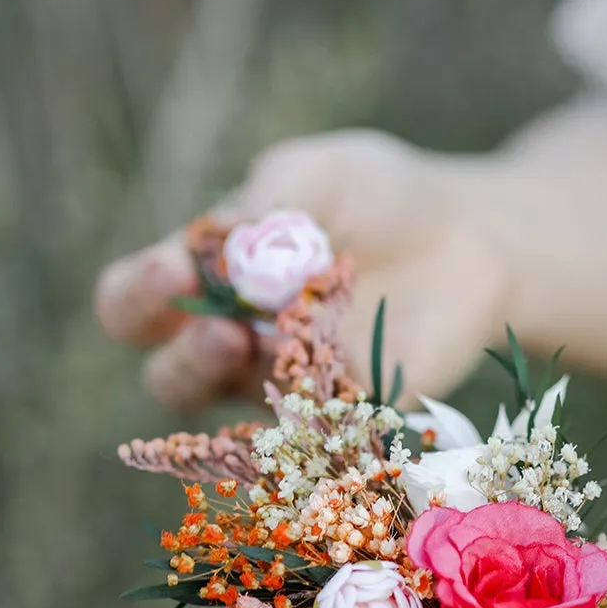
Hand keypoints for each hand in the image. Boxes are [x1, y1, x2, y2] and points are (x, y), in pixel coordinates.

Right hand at [94, 129, 511, 408]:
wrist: (473, 239)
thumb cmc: (382, 198)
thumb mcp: (322, 176)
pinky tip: (343, 375)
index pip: (133, 304)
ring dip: (257, 385)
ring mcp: (288, 390)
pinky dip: (321, 406)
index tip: (173, 267)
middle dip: (186, 356)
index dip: (139, 295)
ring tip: (288, 343)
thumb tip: (225, 251)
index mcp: (205, 282)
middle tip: (225, 328)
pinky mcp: (348, 419)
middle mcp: (234, 344)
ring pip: (244, 415)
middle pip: (170, 379)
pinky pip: (316, 431)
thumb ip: (271, 202)